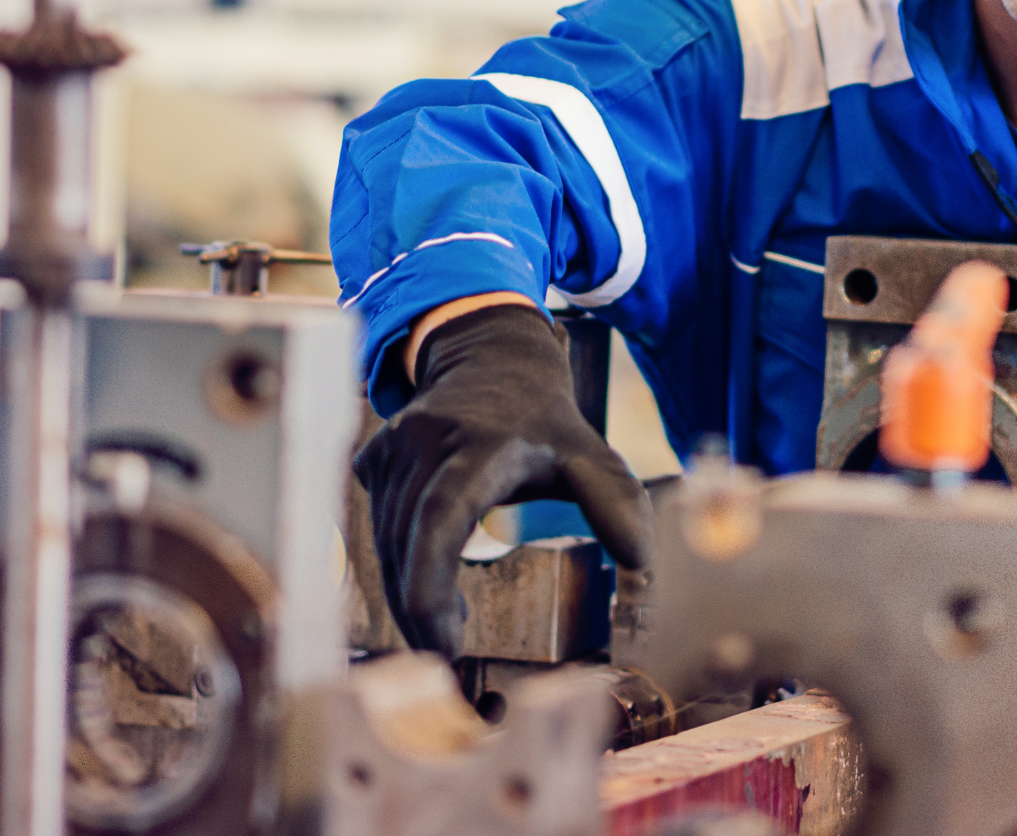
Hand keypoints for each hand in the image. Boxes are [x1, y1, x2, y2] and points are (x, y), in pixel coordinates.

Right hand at [353, 302, 652, 654]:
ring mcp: (393, 446)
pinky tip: (431, 586)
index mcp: (481, 445)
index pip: (442, 516)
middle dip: (419, 609)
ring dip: (410, 591)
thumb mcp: (590, 456)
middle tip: (447, 657)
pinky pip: (378, 524)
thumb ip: (616, 507)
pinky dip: (399, 563)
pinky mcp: (375, 457)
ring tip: (448, 627)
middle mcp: (428, 442)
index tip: (444, 646)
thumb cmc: (546, 421)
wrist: (493, 357)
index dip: (431, 584)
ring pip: (386, 540)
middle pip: (405, 542)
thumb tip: (642, 566)